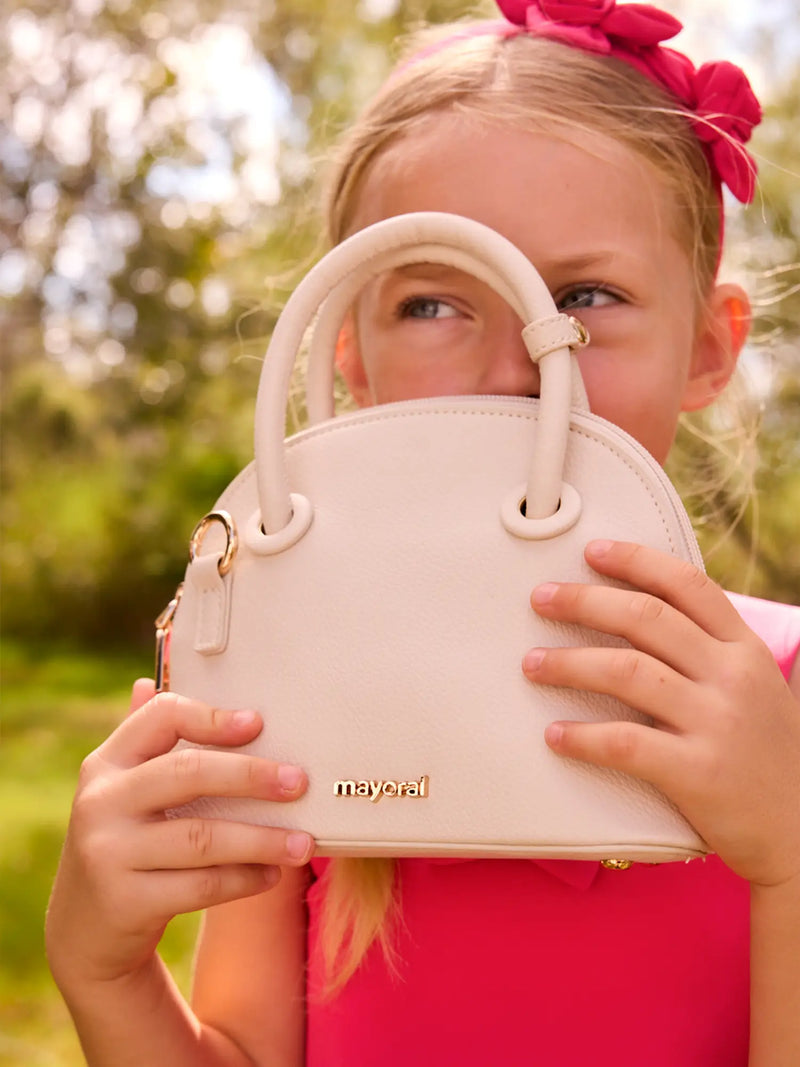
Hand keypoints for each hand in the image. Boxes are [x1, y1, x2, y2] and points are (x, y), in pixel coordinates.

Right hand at [46, 681, 312, 988]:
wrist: (83, 932)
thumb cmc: (124, 843)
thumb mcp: (122, 791)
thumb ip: (143, 742)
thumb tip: (150, 680)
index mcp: (107, 763)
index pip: (161, 718)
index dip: (212, 717)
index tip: (258, 723)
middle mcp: (101, 802)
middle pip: (188, 772)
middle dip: (251, 775)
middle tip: (299, 782)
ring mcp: (109, 853)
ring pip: (201, 838)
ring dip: (261, 839)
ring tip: (302, 843)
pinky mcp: (125, 903)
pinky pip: (201, 887)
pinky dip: (244, 880)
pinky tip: (271, 876)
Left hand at [522, 540, 799, 888]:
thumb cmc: (766, 756)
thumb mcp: (756, 687)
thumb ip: (710, 651)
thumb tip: (641, 613)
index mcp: (745, 649)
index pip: (688, 585)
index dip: (636, 562)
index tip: (592, 552)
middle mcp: (732, 677)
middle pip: (646, 618)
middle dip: (585, 602)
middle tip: (542, 599)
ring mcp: (717, 723)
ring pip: (627, 672)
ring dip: (569, 663)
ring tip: (533, 664)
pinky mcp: (698, 773)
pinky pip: (626, 742)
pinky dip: (583, 736)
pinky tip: (556, 735)